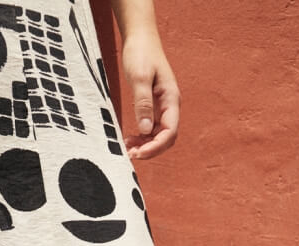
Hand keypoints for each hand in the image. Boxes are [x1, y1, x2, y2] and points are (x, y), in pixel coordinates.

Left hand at [120, 27, 179, 159]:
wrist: (140, 38)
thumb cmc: (141, 53)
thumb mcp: (140, 77)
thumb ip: (143, 103)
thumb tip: (145, 129)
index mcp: (171, 99)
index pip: (170, 131)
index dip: (156, 146)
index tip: (139, 154)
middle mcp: (169, 105)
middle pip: (166, 137)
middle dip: (150, 149)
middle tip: (130, 155)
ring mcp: (161, 107)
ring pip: (157, 135)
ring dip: (144, 145)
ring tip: (127, 148)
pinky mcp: (152, 106)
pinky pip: (150, 128)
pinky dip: (141, 137)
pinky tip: (129, 139)